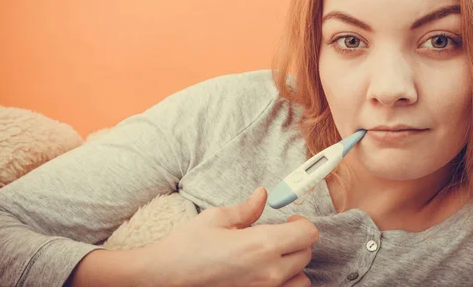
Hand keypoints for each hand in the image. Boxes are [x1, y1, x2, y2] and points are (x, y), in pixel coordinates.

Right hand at [136, 187, 317, 286]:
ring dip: (294, 264)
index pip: (308, 234)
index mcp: (261, 245)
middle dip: (297, 240)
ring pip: (301, 278)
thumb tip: (263, 195)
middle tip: (278, 233)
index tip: (289, 220)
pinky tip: (266, 271)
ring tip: (273, 255)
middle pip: (307, 254)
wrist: (164, 278)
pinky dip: (285, 282)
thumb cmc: (187, 247)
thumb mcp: (217, 218)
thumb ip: (247, 208)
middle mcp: (269, 272)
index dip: (302, 223)